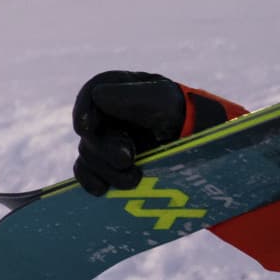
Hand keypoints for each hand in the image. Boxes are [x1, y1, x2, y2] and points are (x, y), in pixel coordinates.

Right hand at [72, 71, 224, 193]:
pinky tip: (102, 189)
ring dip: (108, 170)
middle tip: (127, 160)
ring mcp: (104, 140)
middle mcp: (105, 115)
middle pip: (89, 132)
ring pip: (88, 155)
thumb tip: (96, 97)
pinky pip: (86, 172)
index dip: (83, 111)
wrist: (197, 145)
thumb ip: (131, 96)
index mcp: (115, 90)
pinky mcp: (105, 164)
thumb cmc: (180, 115)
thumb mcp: (161, 101)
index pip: (90, 95)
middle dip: (105, 150)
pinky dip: (91, 181)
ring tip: (134, 178)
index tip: (84, 128)